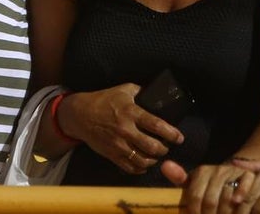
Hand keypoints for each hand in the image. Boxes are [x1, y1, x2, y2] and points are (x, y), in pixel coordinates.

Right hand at [61, 85, 183, 174]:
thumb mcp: (123, 90)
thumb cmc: (103, 100)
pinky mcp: (112, 155)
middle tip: (167, 147)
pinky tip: (144, 164)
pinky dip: (140, 169)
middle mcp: (126, 130)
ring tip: (156, 155)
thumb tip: (157, 93)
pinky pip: (130, 168)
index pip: (156, 125)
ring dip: (154, 160)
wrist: (80, 115)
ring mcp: (118, 145)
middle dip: (164, 149)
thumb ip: (140, 91)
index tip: (179, 137)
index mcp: (130, 112)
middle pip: (152, 146)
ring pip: (143, 160)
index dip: (171, 133)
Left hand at [180, 163, 258, 213]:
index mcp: (202, 172)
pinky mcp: (250, 177)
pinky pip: (245, 189)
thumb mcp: (197, 180)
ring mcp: (234, 174)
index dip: (196, 213)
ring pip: (228, 200)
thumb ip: (180, 178)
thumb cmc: (212, 183)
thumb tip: (164, 166)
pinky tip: (236, 205)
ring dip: (225, 213)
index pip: (195, 197)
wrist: (238, 172)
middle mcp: (218, 171)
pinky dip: (241, 198)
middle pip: (211, 202)